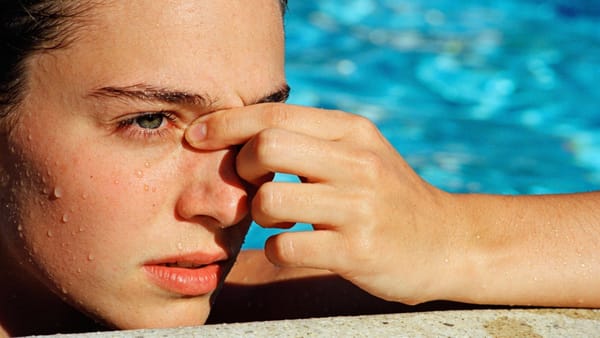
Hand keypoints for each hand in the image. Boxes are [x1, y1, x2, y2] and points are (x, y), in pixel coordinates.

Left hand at [185, 103, 454, 303]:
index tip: (198, 136)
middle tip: (251, 183)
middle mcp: (357, 163)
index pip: (275, 115)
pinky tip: (296, 245)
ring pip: (270, 199)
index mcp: (353, 132)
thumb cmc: (389, 195)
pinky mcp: (357, 251)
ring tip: (280, 218)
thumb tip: (244, 133)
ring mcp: (359, 208)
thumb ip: (311, 138)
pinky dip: (278, 248)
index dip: (227, 123)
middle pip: (266, 147)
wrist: (448, 242)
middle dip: (241, 167)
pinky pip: (286, 247)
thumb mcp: (361, 152)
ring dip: (260, 213)